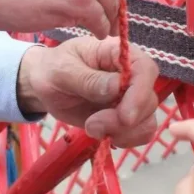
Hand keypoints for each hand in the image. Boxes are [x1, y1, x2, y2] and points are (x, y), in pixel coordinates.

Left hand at [18, 37, 158, 146]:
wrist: (44, 85)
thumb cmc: (53, 69)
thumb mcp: (63, 70)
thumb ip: (88, 80)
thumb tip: (117, 88)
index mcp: (118, 53)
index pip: (145, 69)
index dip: (141, 93)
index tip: (124, 117)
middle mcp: (131, 74)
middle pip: (149, 100)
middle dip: (124, 120)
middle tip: (92, 124)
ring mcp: (130, 97)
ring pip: (148, 120)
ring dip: (123, 133)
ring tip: (91, 129)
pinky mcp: (126, 117)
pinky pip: (140, 132)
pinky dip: (124, 139)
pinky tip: (101, 134)